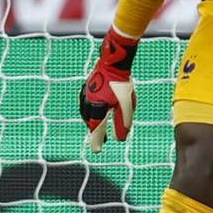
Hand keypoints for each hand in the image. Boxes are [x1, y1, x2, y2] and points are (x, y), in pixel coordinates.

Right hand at [81, 27, 138, 152]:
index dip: (97, 140)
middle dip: (95, 131)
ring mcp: (87, 92)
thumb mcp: (126, 106)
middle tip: (101, 140)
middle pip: (89, 121)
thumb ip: (123, 123)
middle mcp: (88, 101)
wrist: (114, 62)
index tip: (98, 151)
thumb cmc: (121, 84)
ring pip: (86, 111)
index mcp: (96, 108)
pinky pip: (86, 101)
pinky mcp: (89, 85)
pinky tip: (95, 107)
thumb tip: (120, 138)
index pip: (96, 129)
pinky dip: (90, 109)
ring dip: (91, 120)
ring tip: (96, 125)